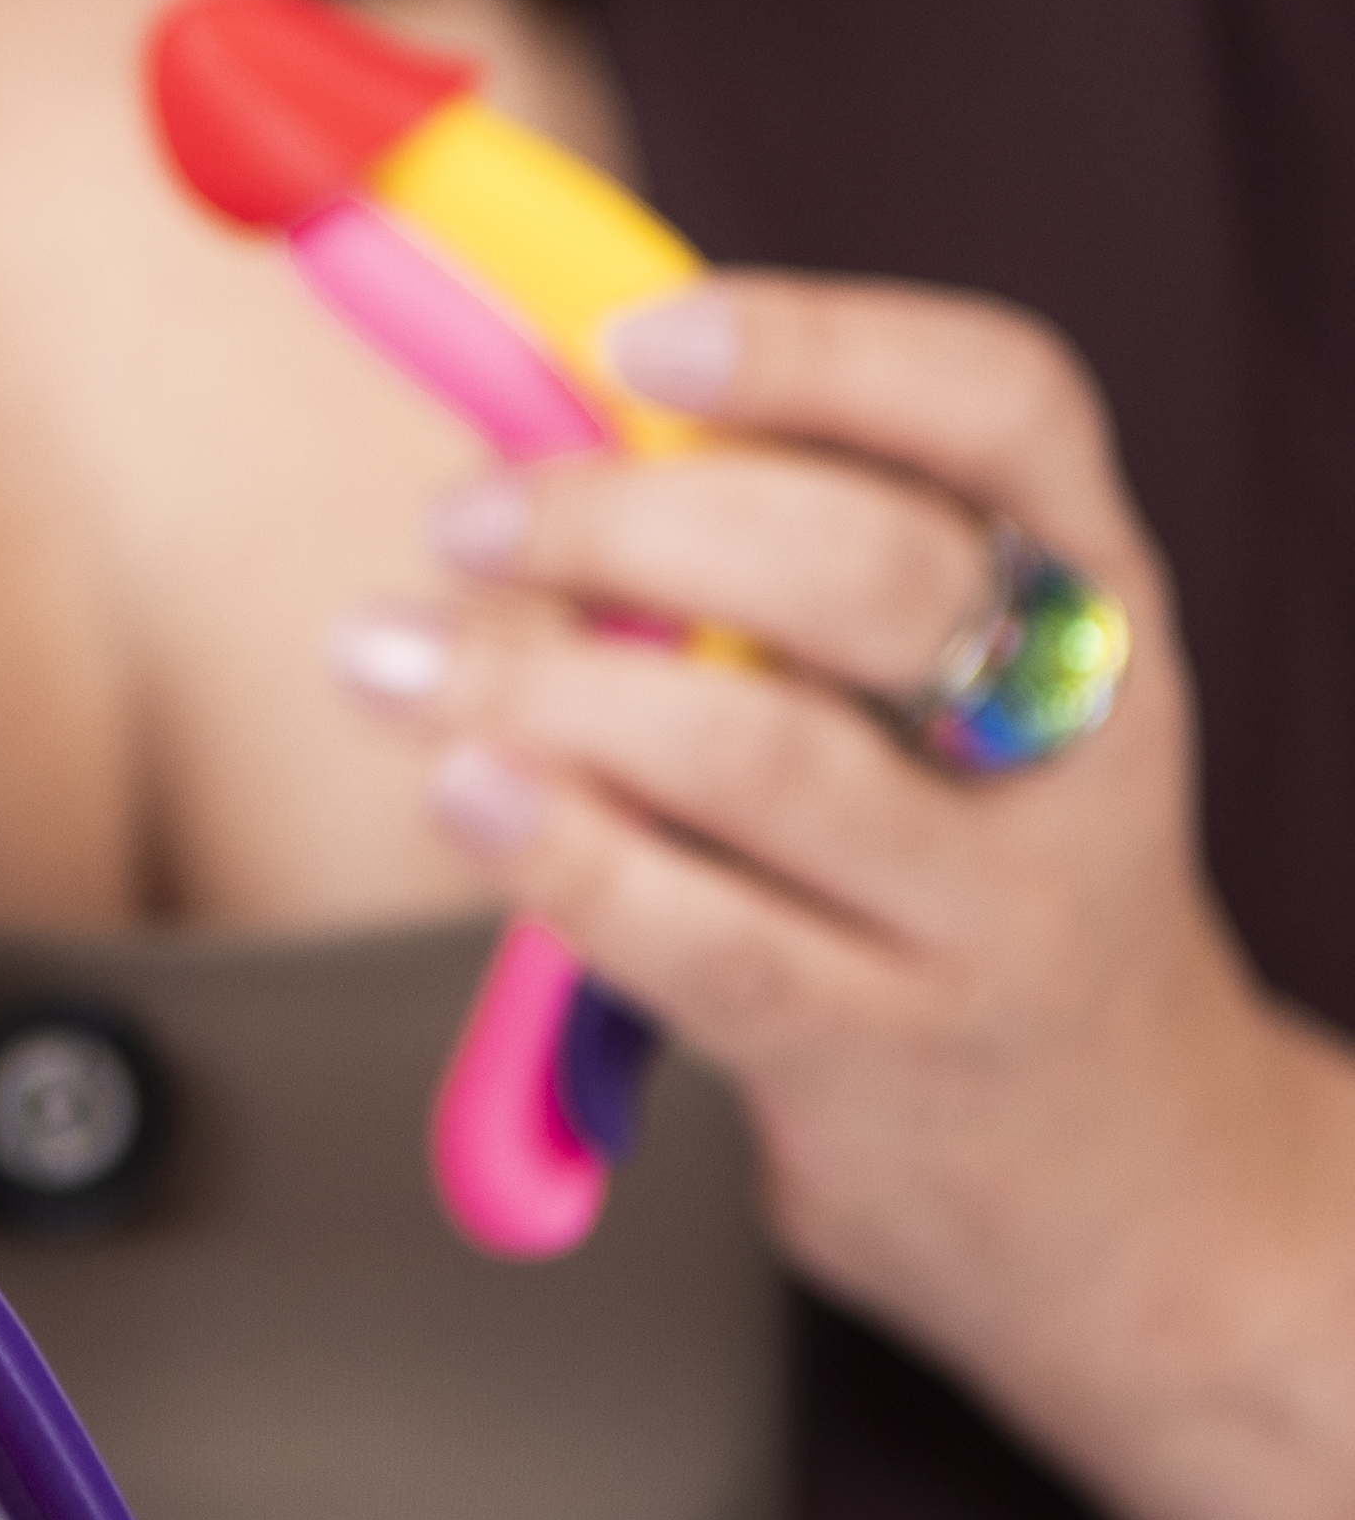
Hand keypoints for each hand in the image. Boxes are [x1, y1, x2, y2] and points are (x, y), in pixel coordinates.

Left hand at [329, 270, 1354, 1519]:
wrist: (1121, 1178)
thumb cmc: (959, 872)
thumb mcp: (933, 694)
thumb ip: (766, 560)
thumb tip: (516, 425)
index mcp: (1085, 588)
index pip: (1002, 408)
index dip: (817, 348)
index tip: (636, 341)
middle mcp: (1068, 731)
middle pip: (866, 575)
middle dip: (627, 522)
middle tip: (466, 517)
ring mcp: (992, 907)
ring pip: (766, 758)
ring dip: (543, 687)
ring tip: (397, 658)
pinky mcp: (890, 1053)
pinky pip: (704, 939)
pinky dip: (559, 853)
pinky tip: (464, 792)